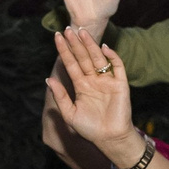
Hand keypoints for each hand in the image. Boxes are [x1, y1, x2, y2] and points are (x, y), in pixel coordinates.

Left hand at [45, 25, 137, 161]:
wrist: (109, 139)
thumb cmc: (89, 129)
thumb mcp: (69, 113)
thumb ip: (60, 96)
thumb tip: (48, 79)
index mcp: (81, 86)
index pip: (71, 64)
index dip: (64, 51)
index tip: (57, 37)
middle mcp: (93, 80)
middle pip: (83, 57)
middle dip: (75, 44)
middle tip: (67, 29)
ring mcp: (107, 80)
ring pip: (97, 58)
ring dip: (90, 45)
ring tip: (81, 32)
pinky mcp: (120, 84)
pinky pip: (117, 66)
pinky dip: (112, 56)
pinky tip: (103, 48)